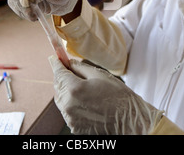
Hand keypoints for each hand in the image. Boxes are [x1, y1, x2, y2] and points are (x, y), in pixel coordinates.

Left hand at [49, 56, 163, 134]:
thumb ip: (80, 68)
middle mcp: (69, 105)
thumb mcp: (99, 75)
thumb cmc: (118, 96)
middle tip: (70, 70)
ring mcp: (70, 118)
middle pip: (57, 86)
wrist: (129, 120)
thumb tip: (68, 63)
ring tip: (81, 88)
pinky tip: (84, 101)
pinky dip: (71, 104)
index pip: (59, 73)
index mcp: (74, 89)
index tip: (54, 57)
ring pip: (61, 99)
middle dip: (62, 77)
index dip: (56, 63)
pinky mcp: (74, 127)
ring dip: (66, 91)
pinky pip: (67, 111)